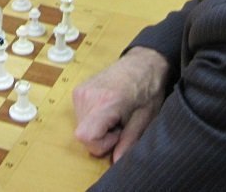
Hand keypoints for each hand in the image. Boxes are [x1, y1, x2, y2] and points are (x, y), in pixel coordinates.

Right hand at [73, 47, 168, 161]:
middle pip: (83, 135)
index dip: (102, 144)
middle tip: (120, 123)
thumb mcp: (145, 118)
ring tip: (115, 115)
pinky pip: (80, 117)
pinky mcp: (78, 91)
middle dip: (101, 137)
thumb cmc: (147, 88)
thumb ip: (130, 141)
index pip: (86, 137)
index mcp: (106, 101)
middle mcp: (88, 95)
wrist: (141, 64)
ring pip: (81, 128)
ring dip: (97, 129)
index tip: (118, 134)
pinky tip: (108, 110)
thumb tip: (117, 161)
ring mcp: (80, 91)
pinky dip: (93, 119)